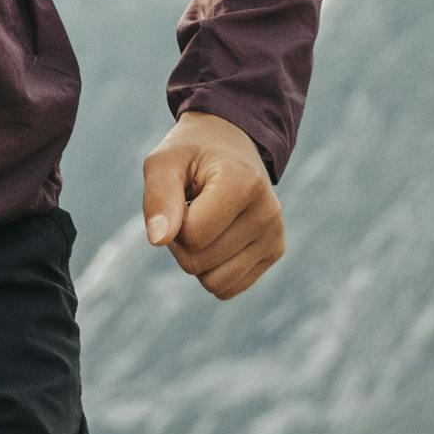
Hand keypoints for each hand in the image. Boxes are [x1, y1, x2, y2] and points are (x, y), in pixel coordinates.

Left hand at [141, 113, 281, 298]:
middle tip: (190, 207)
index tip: (182, 195)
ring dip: (195, 258)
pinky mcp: (275, 252)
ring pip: (213, 283)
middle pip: (198, 262)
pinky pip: (228, 289)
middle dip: (180, 241)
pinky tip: (218, 238)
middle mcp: (268, 213)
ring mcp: (275, 235)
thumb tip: (157, 240)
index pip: (192, 235)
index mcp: (244, 183)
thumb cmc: (191, 154)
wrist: (230, 145)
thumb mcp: (164, 162)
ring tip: (205, 222)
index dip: (172, 221)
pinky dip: (212, 271)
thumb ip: (157, 197)